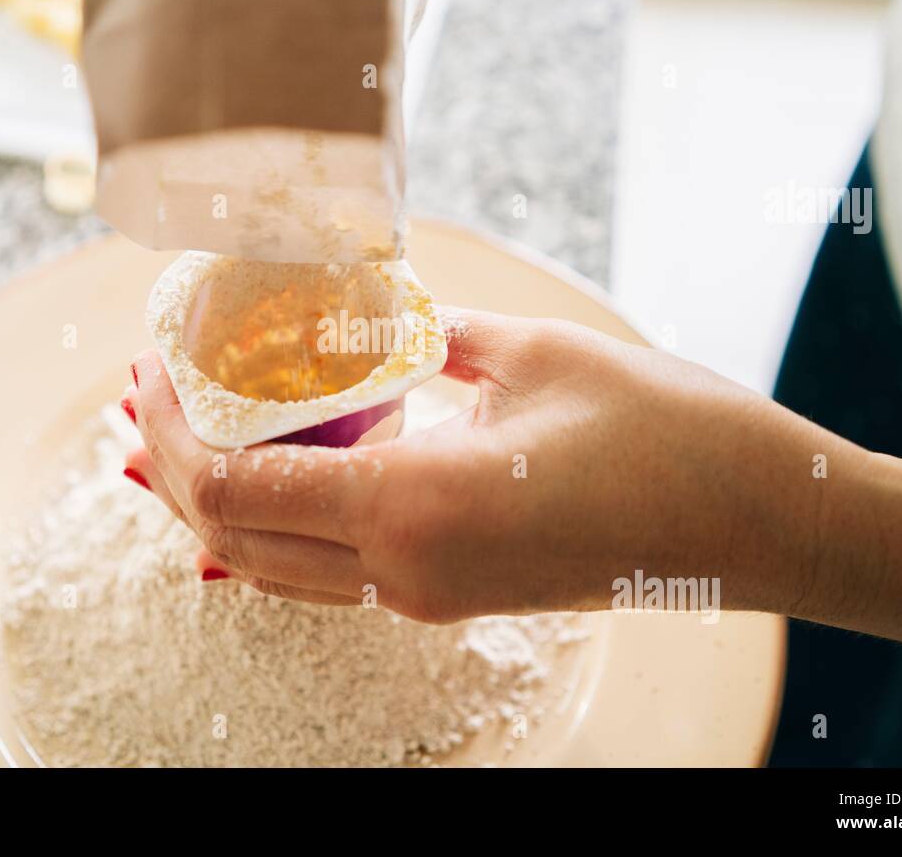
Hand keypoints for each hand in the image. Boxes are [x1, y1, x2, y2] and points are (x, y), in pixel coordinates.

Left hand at [121, 308, 842, 623]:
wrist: (751, 523)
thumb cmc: (661, 431)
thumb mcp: (533, 356)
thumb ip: (432, 334)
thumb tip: (374, 306)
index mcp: (411, 505)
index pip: (237, 488)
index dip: (175, 433)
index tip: (150, 370)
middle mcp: (402, 569)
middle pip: (236, 538)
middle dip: (175, 470)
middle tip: (152, 394)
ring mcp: (425, 595)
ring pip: (275, 567)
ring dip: (219, 502)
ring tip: (192, 431)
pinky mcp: (450, 595)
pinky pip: (329, 570)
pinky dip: (280, 522)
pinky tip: (279, 466)